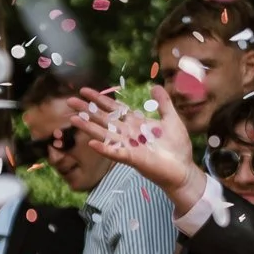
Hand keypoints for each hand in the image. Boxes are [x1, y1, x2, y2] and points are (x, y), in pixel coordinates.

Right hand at [73, 84, 205, 206]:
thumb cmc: (177, 146)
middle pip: (102, 119)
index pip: (112, 109)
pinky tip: (91, 144)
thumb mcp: (171, 119)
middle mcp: (126, 133)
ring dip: (88, 127)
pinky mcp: (132, 158)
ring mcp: (127, 146)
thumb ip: (163, 103)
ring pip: (104, 134)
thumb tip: (155, 86)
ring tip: (73, 119)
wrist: (183, 168)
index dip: (99, 99)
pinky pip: (115, 153)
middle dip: (86, 110)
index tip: (84, 90)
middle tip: (70, 100)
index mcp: (134, 123)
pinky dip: (104, 148)